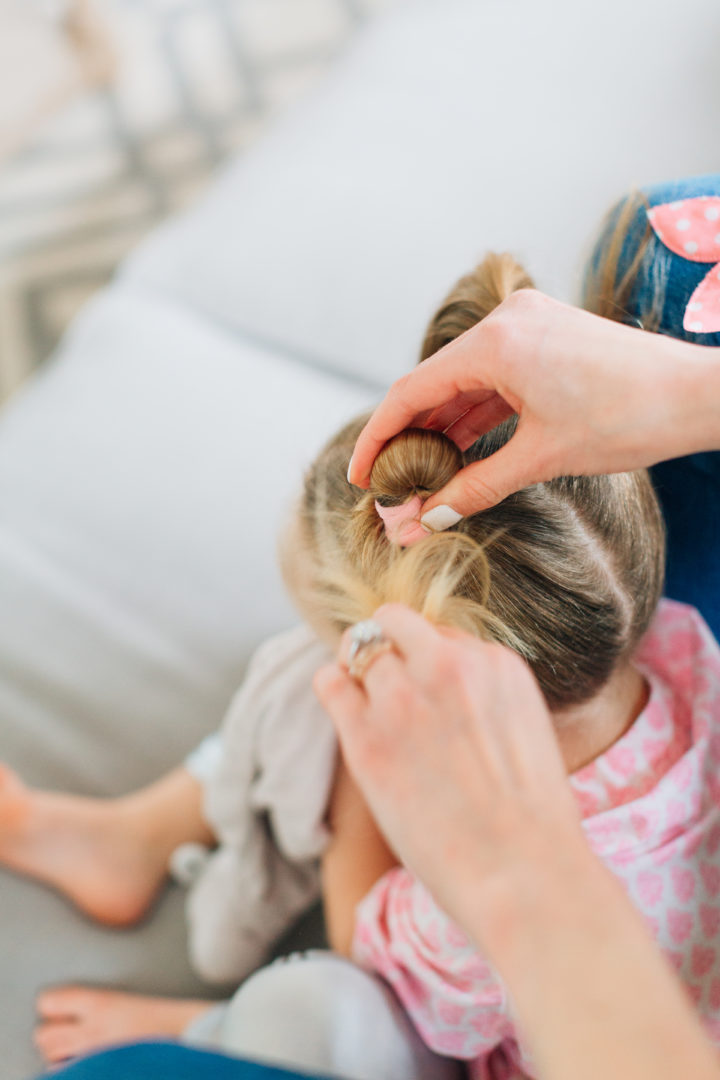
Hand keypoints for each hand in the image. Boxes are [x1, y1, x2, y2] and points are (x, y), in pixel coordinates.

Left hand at [313, 603, 586, 946]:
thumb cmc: (530, 819)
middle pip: (395, 624)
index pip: (442, 634)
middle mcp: (447, 667)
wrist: (522, 873)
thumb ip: (485, 695)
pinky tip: (347, 711)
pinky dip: (334, 688)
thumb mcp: (525, 729)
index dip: (430, 661)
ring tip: (371, 708)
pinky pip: (329, 682)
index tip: (432, 693)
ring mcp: (403, 699)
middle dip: (389, 646)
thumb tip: (446, 690)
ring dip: (361, 672)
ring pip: (359, 647)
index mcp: (495, 663)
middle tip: (389, 685)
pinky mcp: (366, 738)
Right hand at [348, 290, 719, 524]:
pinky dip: (475, 416)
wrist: (698, 395)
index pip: (410, 391)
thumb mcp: (541, 458)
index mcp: (496, 342)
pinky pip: (493, 379)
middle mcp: (506, 323)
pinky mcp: (545, 340)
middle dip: (409, 440)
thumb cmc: (628, 418)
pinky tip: (459, 452)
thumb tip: (424, 520)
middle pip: (432, 385)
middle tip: (390, 487)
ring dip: (442, 430)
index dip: (377, 437)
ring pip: (463, 383)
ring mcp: (527, 327)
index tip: (359, 476)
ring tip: (422, 479)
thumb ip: (474, 488)